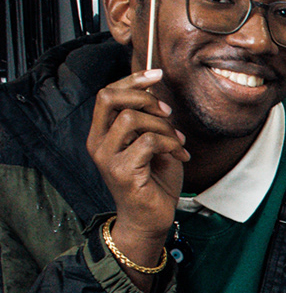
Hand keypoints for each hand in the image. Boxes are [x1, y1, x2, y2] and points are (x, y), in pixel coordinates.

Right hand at [86, 70, 188, 256]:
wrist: (151, 218)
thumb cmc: (154, 181)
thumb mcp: (153, 143)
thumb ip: (150, 121)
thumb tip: (157, 94)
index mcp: (102, 132)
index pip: (107, 93)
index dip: (132, 80)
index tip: (157, 74)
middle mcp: (98, 142)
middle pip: (109, 97)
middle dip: (145, 98)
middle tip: (168, 113)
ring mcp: (106, 157)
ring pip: (132, 118)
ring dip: (163, 126)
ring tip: (177, 143)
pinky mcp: (121, 171)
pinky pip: (148, 141)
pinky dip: (169, 144)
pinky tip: (179, 156)